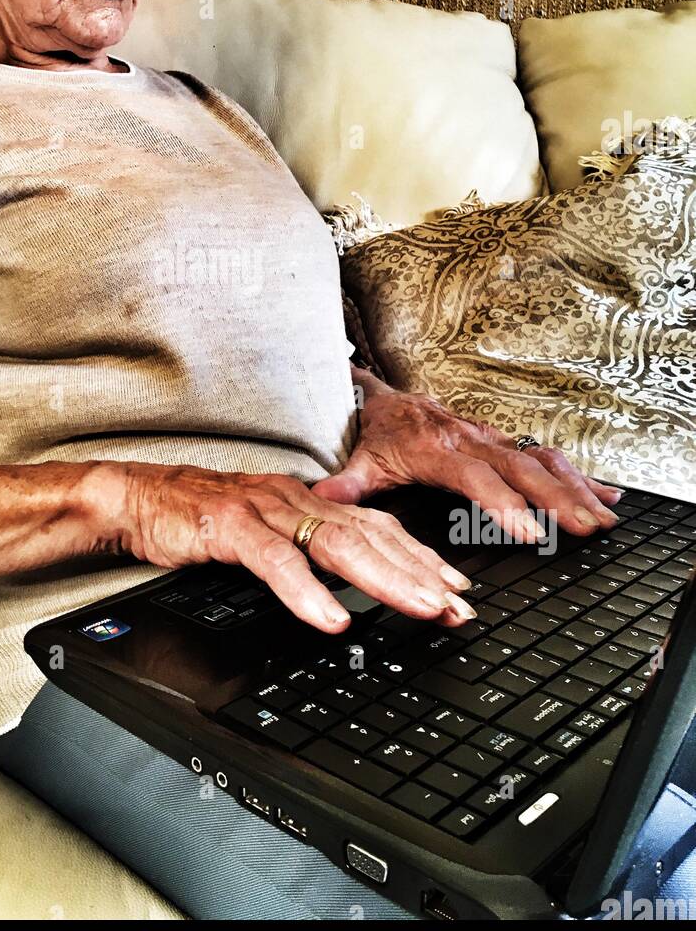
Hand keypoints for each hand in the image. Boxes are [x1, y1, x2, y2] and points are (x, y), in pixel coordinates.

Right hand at [90, 460, 476, 635]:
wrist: (136, 499)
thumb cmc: (198, 520)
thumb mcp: (264, 535)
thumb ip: (306, 552)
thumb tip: (348, 585)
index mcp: (306, 503)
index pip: (378, 527)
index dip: (421, 557)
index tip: (458, 588)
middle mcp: (294, 500)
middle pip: (371, 535)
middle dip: (420, 573)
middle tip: (459, 607)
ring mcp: (264, 510)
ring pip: (336, 543)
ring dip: (385, 579)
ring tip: (421, 608)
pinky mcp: (229, 526)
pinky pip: (275, 561)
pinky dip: (307, 591)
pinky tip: (332, 618)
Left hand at [310, 373, 621, 540]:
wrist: (388, 399)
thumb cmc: (379, 434)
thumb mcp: (360, 460)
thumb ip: (345, 484)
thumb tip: (322, 503)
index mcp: (438, 448)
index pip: (475, 476)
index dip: (501, 504)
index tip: (527, 531)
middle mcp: (472, 440)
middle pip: (520, 468)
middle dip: (555, 499)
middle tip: (584, 528)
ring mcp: (494, 440)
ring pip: (541, 461)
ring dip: (575, 489)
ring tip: (603, 518)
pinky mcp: (507, 444)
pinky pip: (548, 457)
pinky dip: (580, 477)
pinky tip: (609, 497)